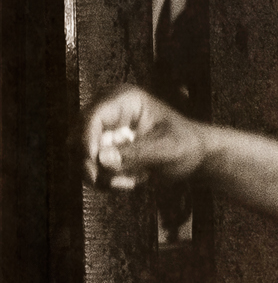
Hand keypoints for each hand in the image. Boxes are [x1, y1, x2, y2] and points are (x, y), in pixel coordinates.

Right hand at [81, 85, 203, 190]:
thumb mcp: (167, 149)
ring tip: (131, 182)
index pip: (94, 115)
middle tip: (111, 183)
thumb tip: (100, 159)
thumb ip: (136, 153)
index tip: (93, 162)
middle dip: (91, 162)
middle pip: (79, 135)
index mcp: (125, 100)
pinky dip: (108, 181)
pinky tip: (132, 182)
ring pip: (81, 155)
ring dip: (102, 175)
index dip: (87, 138)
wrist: (194, 156)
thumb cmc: (186, 145)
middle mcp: (109, 111)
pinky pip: (93, 168)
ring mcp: (104, 130)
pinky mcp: (105, 149)